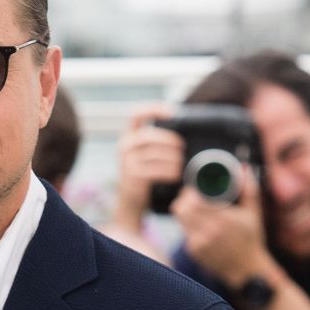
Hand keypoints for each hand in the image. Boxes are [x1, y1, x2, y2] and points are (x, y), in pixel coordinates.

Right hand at [111, 104, 183, 226]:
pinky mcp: (132, 176)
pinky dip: (168, 171)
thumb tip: (184, 131)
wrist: (132, 200)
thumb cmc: (146, 173)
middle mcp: (125, 145)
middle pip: (149, 135)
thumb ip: (159, 141)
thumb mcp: (147, 154)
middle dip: (169, 140)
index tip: (173, 113)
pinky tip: (176, 175)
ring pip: (153, 153)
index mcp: (129, 135)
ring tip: (182, 163)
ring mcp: (126, 161)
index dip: (154, 109)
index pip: (137, 113)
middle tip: (183, 147)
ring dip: (172, 158)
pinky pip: (153, 170)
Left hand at [173, 167, 271, 289]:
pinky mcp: (194, 251)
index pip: (196, 200)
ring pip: (180, 218)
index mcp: (225, 219)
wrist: (246, 271)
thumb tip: (244, 168)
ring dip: (184, 209)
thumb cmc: (251, 240)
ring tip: (192, 205)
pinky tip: (196, 221)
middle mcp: (211, 232)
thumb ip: (249, 189)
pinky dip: (188, 223)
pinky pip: (184, 231)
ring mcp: (200, 243)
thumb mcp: (254, 214)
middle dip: (185, 198)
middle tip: (191, 194)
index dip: (191, 191)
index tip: (195, 187)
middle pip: (183, 208)